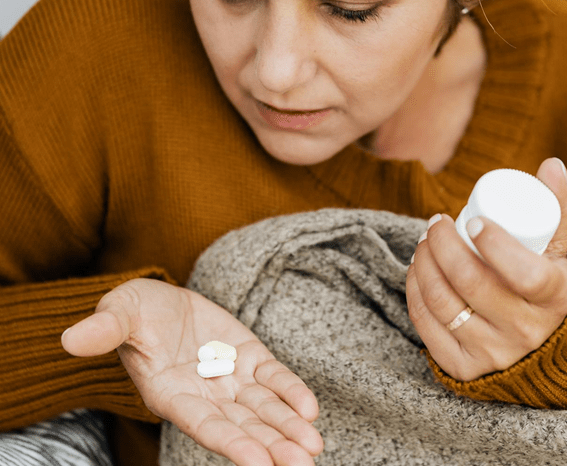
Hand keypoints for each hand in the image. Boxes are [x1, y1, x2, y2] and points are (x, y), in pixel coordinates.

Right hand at [62, 278, 322, 465]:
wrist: (159, 300)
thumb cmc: (133, 313)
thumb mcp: (119, 313)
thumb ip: (104, 329)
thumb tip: (71, 339)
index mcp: (169, 394)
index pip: (204, 425)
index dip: (231, 443)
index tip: (260, 464)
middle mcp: (203, 396)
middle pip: (241, 427)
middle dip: (271, 446)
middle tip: (302, 463)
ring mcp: (228, 379)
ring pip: (262, 410)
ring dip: (288, 428)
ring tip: (313, 447)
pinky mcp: (247, 358)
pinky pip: (272, 379)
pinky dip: (291, 392)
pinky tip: (310, 409)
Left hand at [406, 158, 566, 380]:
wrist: (536, 342)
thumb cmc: (541, 281)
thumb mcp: (555, 247)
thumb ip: (556, 203)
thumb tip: (551, 164)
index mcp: (553, 297)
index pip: (523, 273)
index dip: (494, 244)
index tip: (473, 220)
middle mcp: (525, 331)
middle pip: (472, 282)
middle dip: (442, 244)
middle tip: (435, 223)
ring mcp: (493, 353)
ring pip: (444, 303)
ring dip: (423, 264)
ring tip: (424, 242)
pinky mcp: (464, 367)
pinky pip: (427, 327)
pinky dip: (414, 293)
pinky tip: (415, 272)